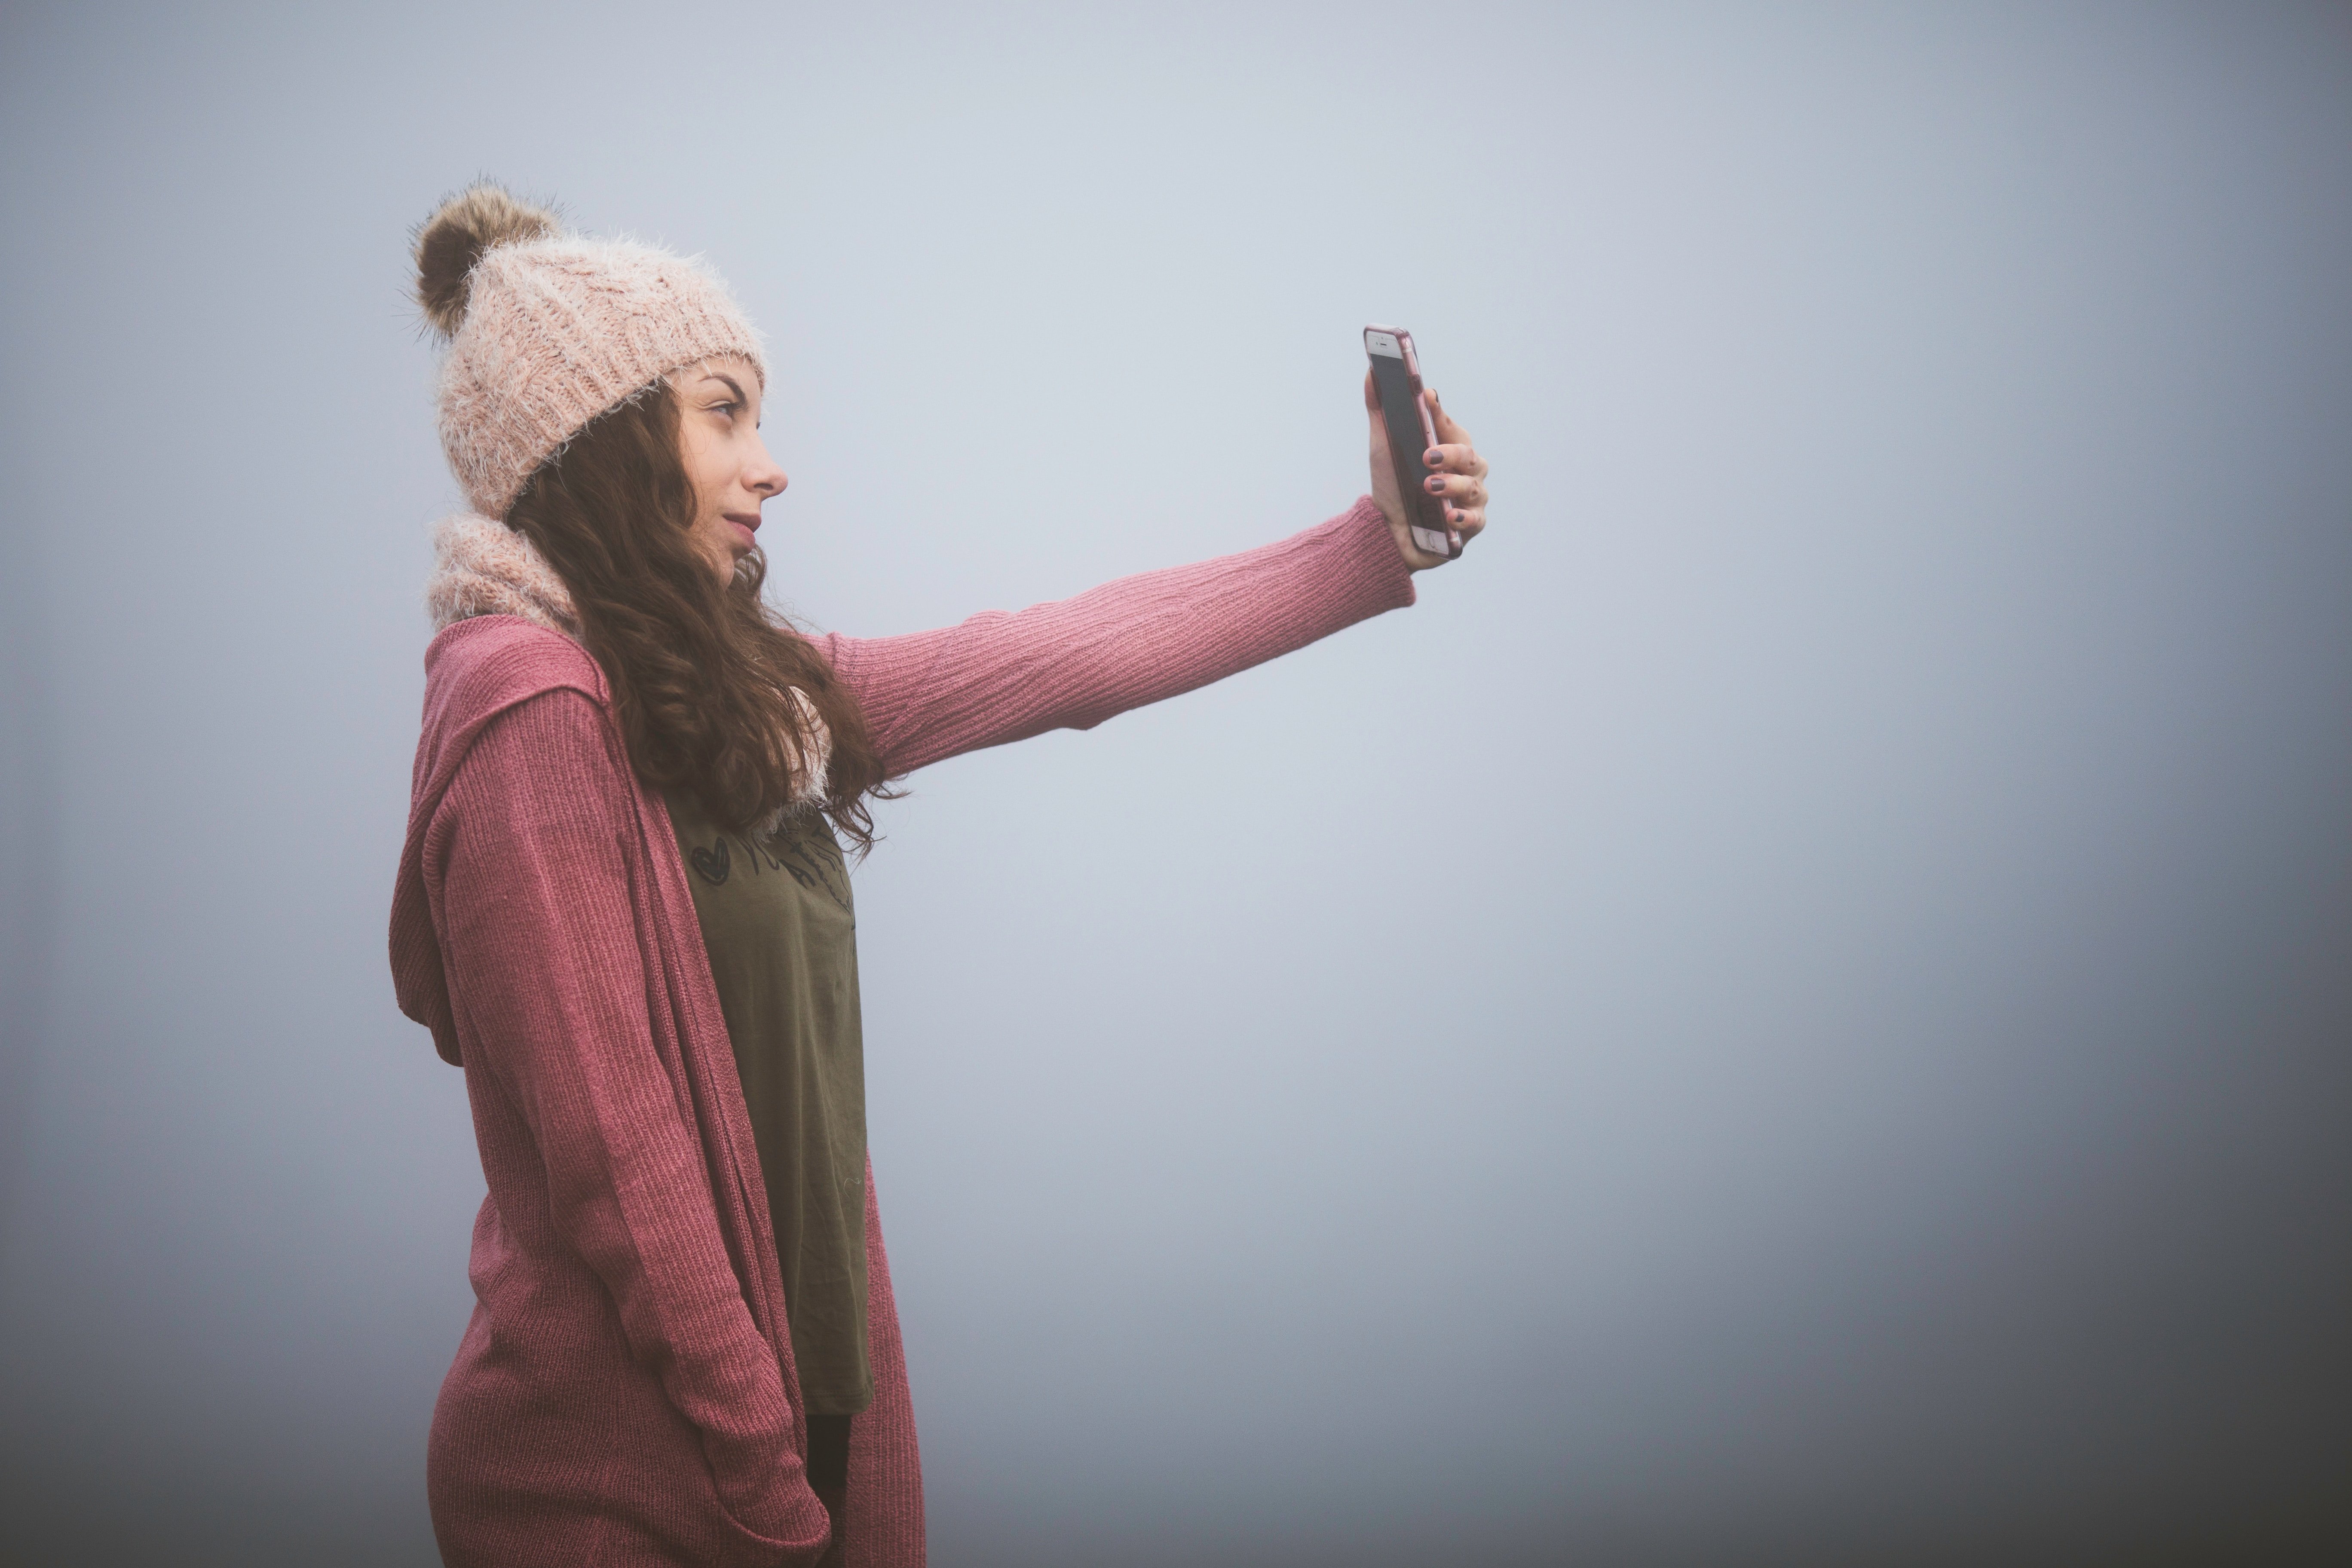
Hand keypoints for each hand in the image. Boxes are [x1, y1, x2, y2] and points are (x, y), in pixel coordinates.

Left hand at [1365, 372, 1489, 571]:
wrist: (1385, 531)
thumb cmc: (1392, 486)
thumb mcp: (1383, 446)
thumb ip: (1380, 410)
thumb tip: (1372, 372)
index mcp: (1449, 447)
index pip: (1450, 426)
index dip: (1440, 413)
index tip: (1425, 398)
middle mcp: (1465, 471)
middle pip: (1470, 455)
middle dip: (1451, 454)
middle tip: (1427, 456)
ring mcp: (1470, 499)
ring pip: (1473, 487)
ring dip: (1452, 485)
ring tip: (1429, 486)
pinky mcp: (1468, 527)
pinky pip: (1475, 520)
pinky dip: (1464, 518)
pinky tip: (1450, 517)